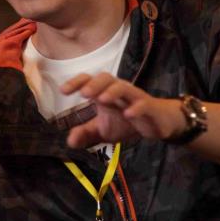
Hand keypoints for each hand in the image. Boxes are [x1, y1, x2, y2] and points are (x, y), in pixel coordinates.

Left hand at [60, 73, 185, 148]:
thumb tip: (69, 142)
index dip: (76, 82)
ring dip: (113, 91)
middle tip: (84, 94)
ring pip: (124, 87)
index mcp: (105, 92)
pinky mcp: (149, 108)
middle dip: (95, 84)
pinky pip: (143, 104)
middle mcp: (118, 90)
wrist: (156, 124)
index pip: (89, 81)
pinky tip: (128, 114)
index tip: (63, 91)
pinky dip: (136, 108)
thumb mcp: (103, 130)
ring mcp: (134, 97)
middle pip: (107, 78)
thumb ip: (86, 134)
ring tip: (101, 99)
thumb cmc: (125, 122)